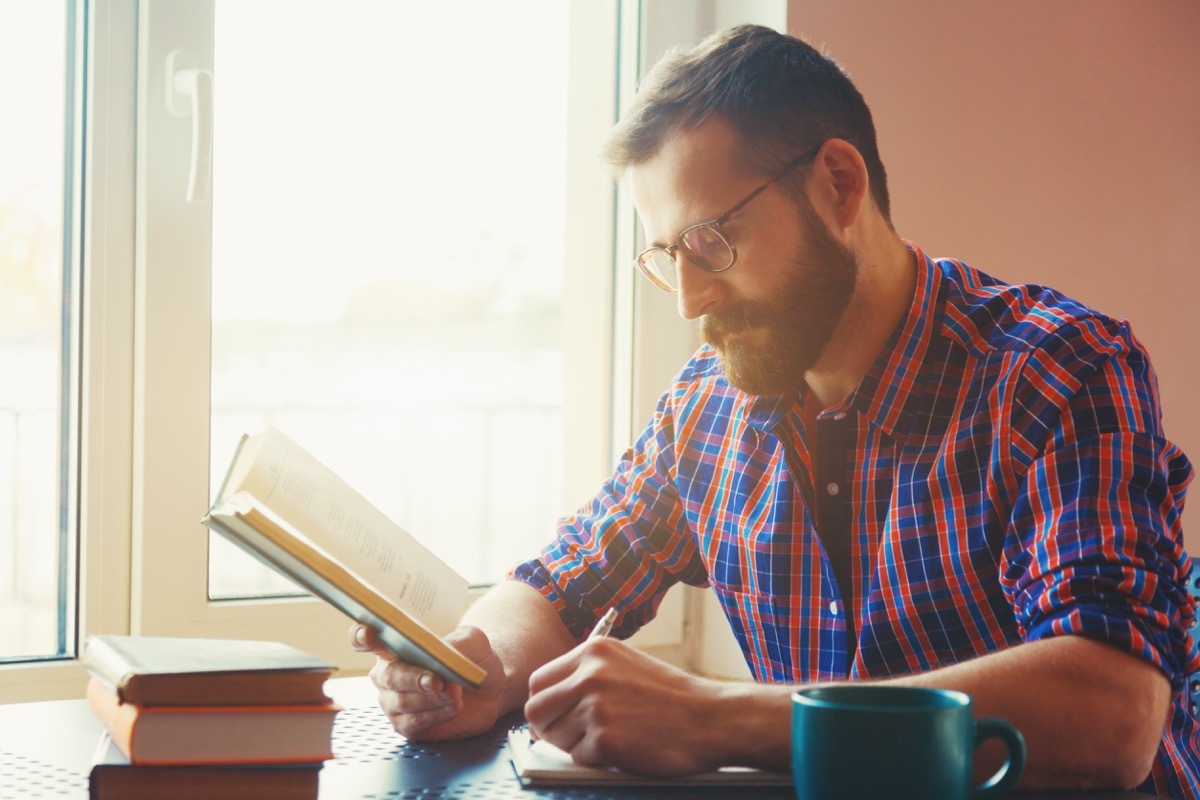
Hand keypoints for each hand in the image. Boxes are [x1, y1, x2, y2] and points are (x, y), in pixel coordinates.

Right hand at [350, 623, 506, 740]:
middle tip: (437, 680)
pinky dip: (435, 715)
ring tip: (455, 692)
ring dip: (431, 698)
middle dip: (414, 678)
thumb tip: (443, 652)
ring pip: (403, 702)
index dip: (361, 636)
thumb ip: (458, 641)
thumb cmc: (473, 657)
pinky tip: (454, 707)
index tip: (368, 633)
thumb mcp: (472, 639)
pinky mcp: (407, 726)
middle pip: (388, 676)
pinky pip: (413, 723)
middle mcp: (387, 675)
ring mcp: (394, 702)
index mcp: (393, 647)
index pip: (364, 640)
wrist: (491, 687)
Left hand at [524, 636, 722, 776]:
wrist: (711, 718)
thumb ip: (586, 675)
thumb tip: (548, 701)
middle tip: (570, 736)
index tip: (555, 716)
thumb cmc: (671, 696)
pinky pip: (577, 757)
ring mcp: (596, 706)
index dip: (545, 704)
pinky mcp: (604, 739)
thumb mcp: (624, 664)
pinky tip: (622, 747)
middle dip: (547, 728)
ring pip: (554, 737)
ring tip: (610, 737)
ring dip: (575, 745)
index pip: (538, 681)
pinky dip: (595, 759)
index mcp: (593, 651)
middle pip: (536, 710)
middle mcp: (590, 674)